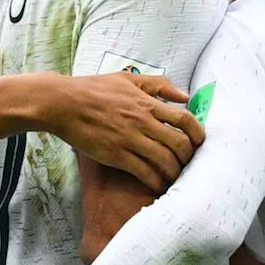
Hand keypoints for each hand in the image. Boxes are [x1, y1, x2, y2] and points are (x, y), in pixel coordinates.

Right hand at [45, 72, 204, 194]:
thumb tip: (184, 95)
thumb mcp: (130, 79)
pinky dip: (155, 181)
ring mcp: (130, 140)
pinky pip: (144, 173)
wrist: (64, 103)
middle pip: (180, 143)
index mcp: (148, 103)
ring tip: (175, 176)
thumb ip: (160, 85)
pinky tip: (158, 185)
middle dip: (189, 156)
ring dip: (174, 171)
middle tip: (188, 162)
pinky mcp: (116, 155)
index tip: (199, 140)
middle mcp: (143, 122)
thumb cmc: (95, 89)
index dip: (198, 132)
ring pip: (164, 161)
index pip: (185, 119)